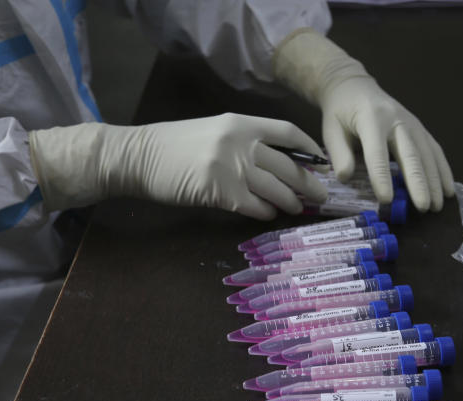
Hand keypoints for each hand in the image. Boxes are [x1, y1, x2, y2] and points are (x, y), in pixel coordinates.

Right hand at [29, 114, 327, 219]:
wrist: (138, 156)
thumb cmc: (175, 146)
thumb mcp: (214, 132)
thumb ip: (245, 142)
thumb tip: (279, 164)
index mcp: (240, 122)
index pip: (286, 132)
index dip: (310, 148)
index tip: (324, 163)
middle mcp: (239, 141)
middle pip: (287, 164)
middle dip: (308, 182)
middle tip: (321, 196)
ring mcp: (229, 165)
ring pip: (274, 187)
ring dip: (290, 202)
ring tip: (297, 209)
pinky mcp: (218, 190)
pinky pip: (253, 205)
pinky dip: (265, 212)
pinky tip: (269, 215)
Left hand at [274, 30, 454, 211]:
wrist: (354, 87)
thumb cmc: (341, 112)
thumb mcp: (331, 130)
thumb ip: (339, 154)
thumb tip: (345, 177)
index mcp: (371, 119)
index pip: (377, 152)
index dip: (382, 176)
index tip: (387, 200)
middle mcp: (397, 120)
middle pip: (410, 154)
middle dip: (418, 182)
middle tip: (423, 207)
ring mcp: (412, 123)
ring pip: (427, 154)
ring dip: (434, 181)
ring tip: (436, 206)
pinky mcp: (420, 128)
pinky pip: (435, 150)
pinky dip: (443, 171)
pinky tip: (448, 190)